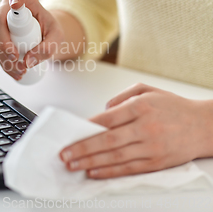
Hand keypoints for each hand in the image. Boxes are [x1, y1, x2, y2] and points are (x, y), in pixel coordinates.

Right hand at [0, 0, 63, 79]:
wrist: (43, 34)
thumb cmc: (49, 29)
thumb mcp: (56, 37)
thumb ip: (47, 48)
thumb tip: (28, 61)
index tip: (16, 5)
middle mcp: (7, 5)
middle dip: (3, 42)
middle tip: (16, 57)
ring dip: (3, 57)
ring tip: (21, 70)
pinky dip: (2, 62)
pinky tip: (13, 71)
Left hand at [59, 83, 212, 178]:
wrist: (204, 126)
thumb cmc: (173, 107)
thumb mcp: (148, 90)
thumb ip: (122, 96)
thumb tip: (103, 109)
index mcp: (141, 107)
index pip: (107, 118)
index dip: (86, 127)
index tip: (71, 132)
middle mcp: (146, 127)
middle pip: (107, 140)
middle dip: (82, 148)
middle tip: (64, 154)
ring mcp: (151, 147)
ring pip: (115, 157)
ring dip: (91, 163)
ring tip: (73, 165)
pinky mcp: (156, 162)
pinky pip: (128, 169)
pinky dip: (109, 172)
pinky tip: (94, 172)